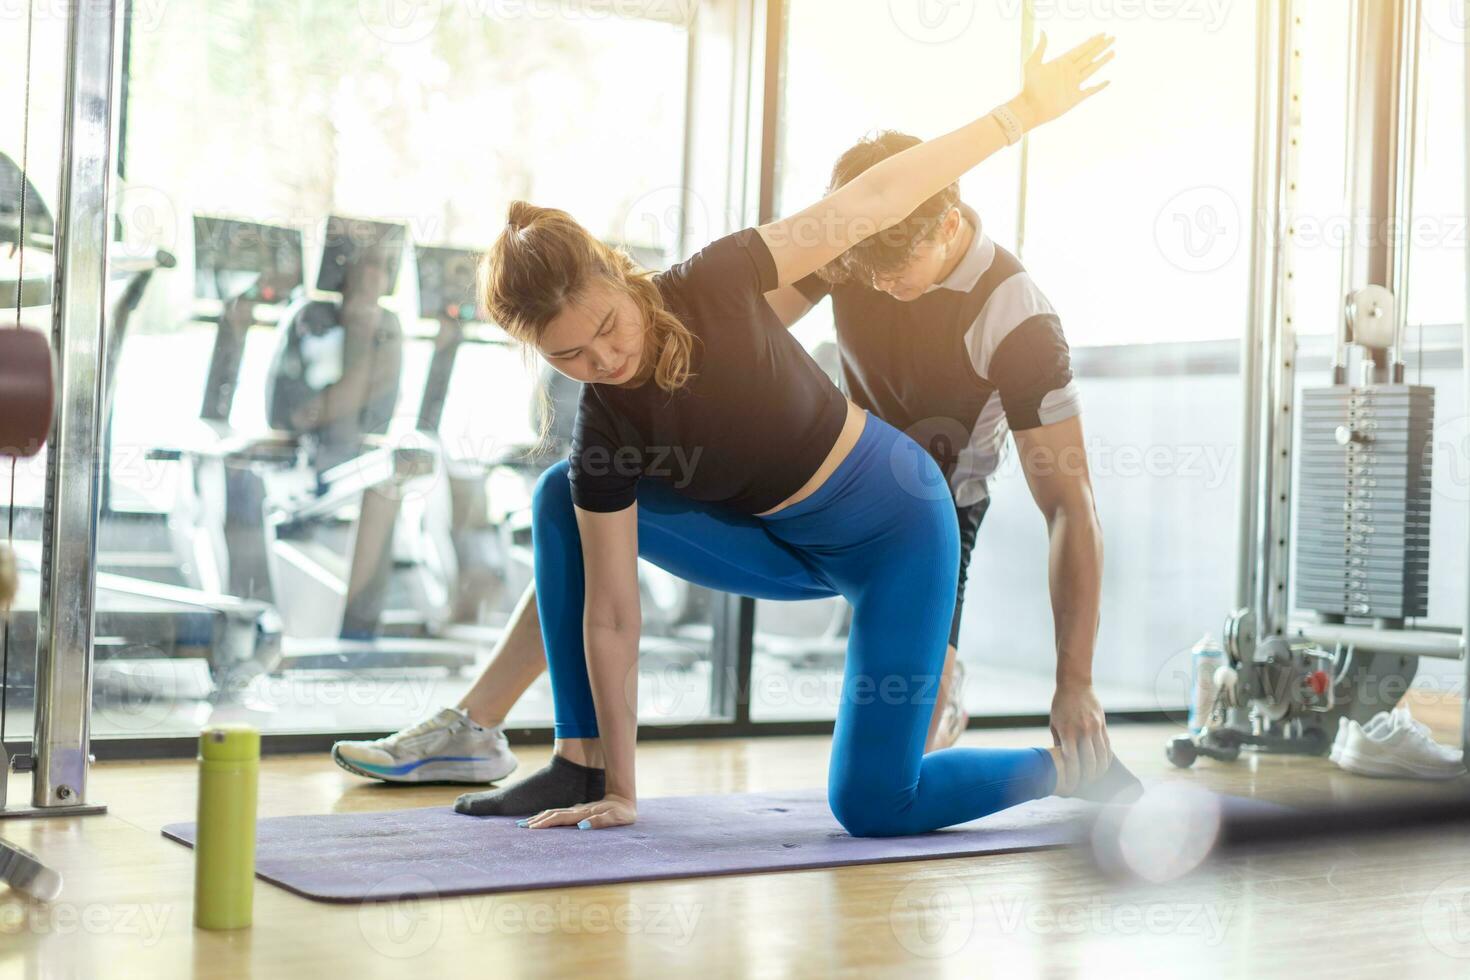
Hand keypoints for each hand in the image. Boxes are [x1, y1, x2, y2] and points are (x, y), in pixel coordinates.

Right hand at [519, 794, 636, 830]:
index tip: (531, 828)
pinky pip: (560, 814)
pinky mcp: (580, 811)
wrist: (625, 798)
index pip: (560, 818)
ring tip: (527, 823)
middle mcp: (578, 811)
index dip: (545, 823)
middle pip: (553, 814)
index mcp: (583, 813)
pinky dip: (549, 816)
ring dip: (541, 818)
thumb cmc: (623, 812)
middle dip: (537, 820)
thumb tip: (582, 827)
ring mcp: (578, 810)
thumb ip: (600, 822)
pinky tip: (544, 819)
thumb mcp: (616, 818)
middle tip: (520, 826)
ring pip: (555, 813)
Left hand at [1013, 32, 1114, 130]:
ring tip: (1113, 52)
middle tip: (1112, 38)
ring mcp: (1073, 85)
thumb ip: (1040, 48)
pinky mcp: (1075, 98)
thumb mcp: (1033, 64)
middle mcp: (1070, 72)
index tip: (1102, 34)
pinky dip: (1100, 87)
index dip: (1091, 41)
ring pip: (1092, 69)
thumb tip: (1043, 32)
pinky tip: (1108, 81)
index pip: (1081, 49)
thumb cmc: (1030, 87)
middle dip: (1101, 47)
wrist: (1031, 108)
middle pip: (1089, 56)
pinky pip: (1091, 91)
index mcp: (1062, 63)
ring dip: (1102, 61)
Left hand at [1050, 681, 1109, 792]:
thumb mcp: (1054, 724)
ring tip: (1095, 780)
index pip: (1072, 762)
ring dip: (1099, 771)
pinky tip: (1103, 767)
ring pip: (1101, 757)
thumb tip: (1060, 763)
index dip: (1073, 777)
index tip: (1071, 786)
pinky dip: (1106, 760)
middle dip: (1087, 778)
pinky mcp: (1103, 726)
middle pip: (1089, 763)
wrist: (1075, 685)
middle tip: (1084, 786)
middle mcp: (1082, 732)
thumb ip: (1059, 744)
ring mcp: (1095, 729)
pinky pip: (1107, 748)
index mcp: (1067, 732)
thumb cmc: (1061, 706)